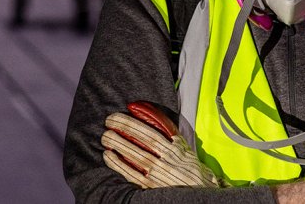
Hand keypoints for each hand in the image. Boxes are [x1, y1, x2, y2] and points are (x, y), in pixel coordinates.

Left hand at [101, 101, 219, 188]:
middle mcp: (167, 160)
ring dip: (119, 145)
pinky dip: (118, 164)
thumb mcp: (183, 147)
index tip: (122, 114)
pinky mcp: (151, 186)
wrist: (199, 189)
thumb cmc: (189, 166)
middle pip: (142, 142)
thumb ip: (170, 135)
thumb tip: (154, 119)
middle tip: (109, 122)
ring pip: (135, 156)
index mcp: (176, 148)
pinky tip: (108, 156)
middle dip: (124, 130)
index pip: (152, 132)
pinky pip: (131, 174)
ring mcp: (158, 174)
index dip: (134, 123)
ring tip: (106, 136)